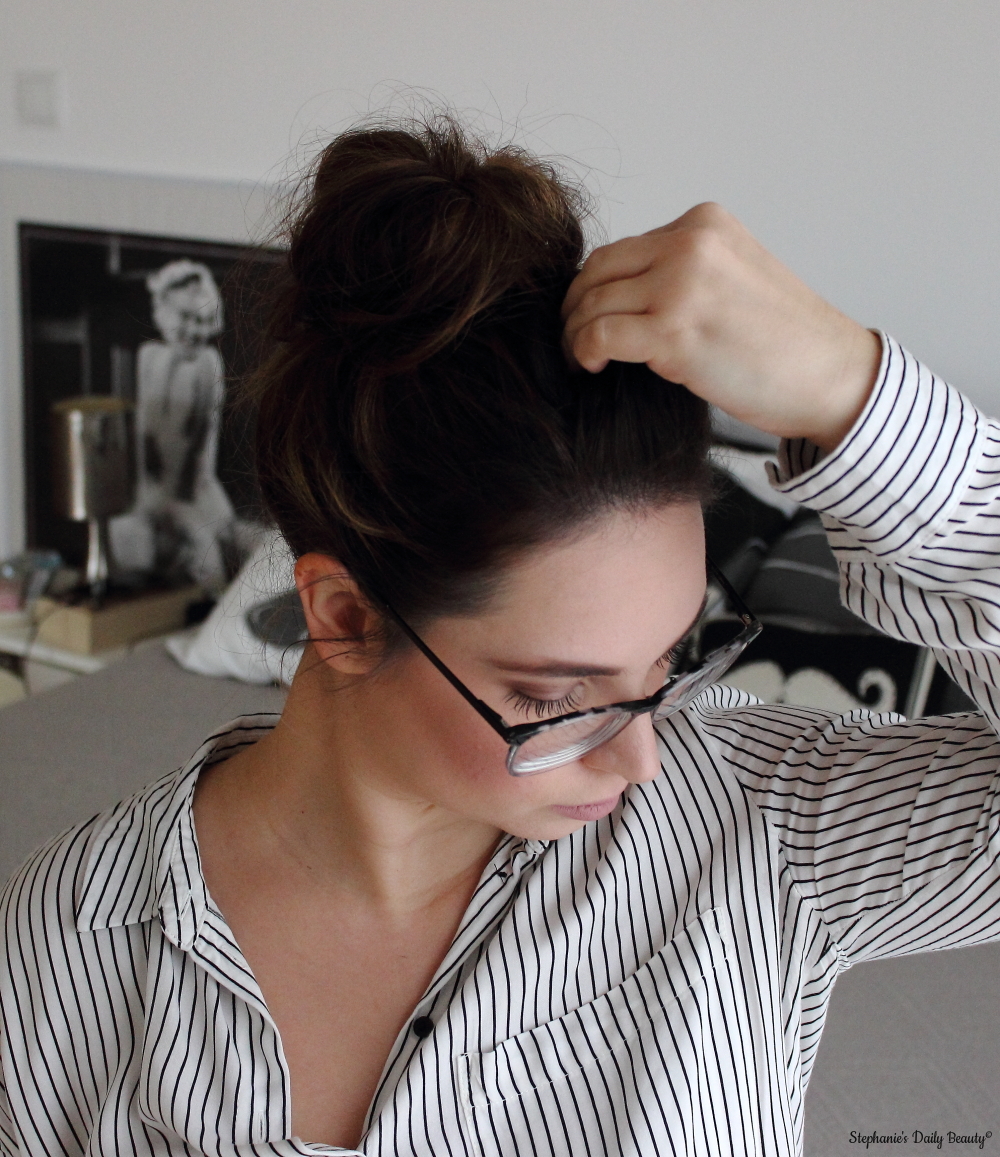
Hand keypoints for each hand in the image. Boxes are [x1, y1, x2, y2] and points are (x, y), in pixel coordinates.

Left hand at [561, 203, 881, 452]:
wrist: (832, 374)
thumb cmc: (787, 341)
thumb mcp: (734, 278)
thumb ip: (685, 272)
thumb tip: (625, 295)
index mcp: (705, 224)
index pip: (623, 249)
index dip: (598, 287)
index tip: (591, 317)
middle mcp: (690, 244)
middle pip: (598, 270)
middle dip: (576, 307)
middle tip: (574, 341)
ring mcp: (680, 285)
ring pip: (592, 302)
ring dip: (576, 334)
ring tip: (582, 360)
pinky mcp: (673, 331)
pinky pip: (599, 335)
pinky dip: (583, 352)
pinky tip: (592, 368)